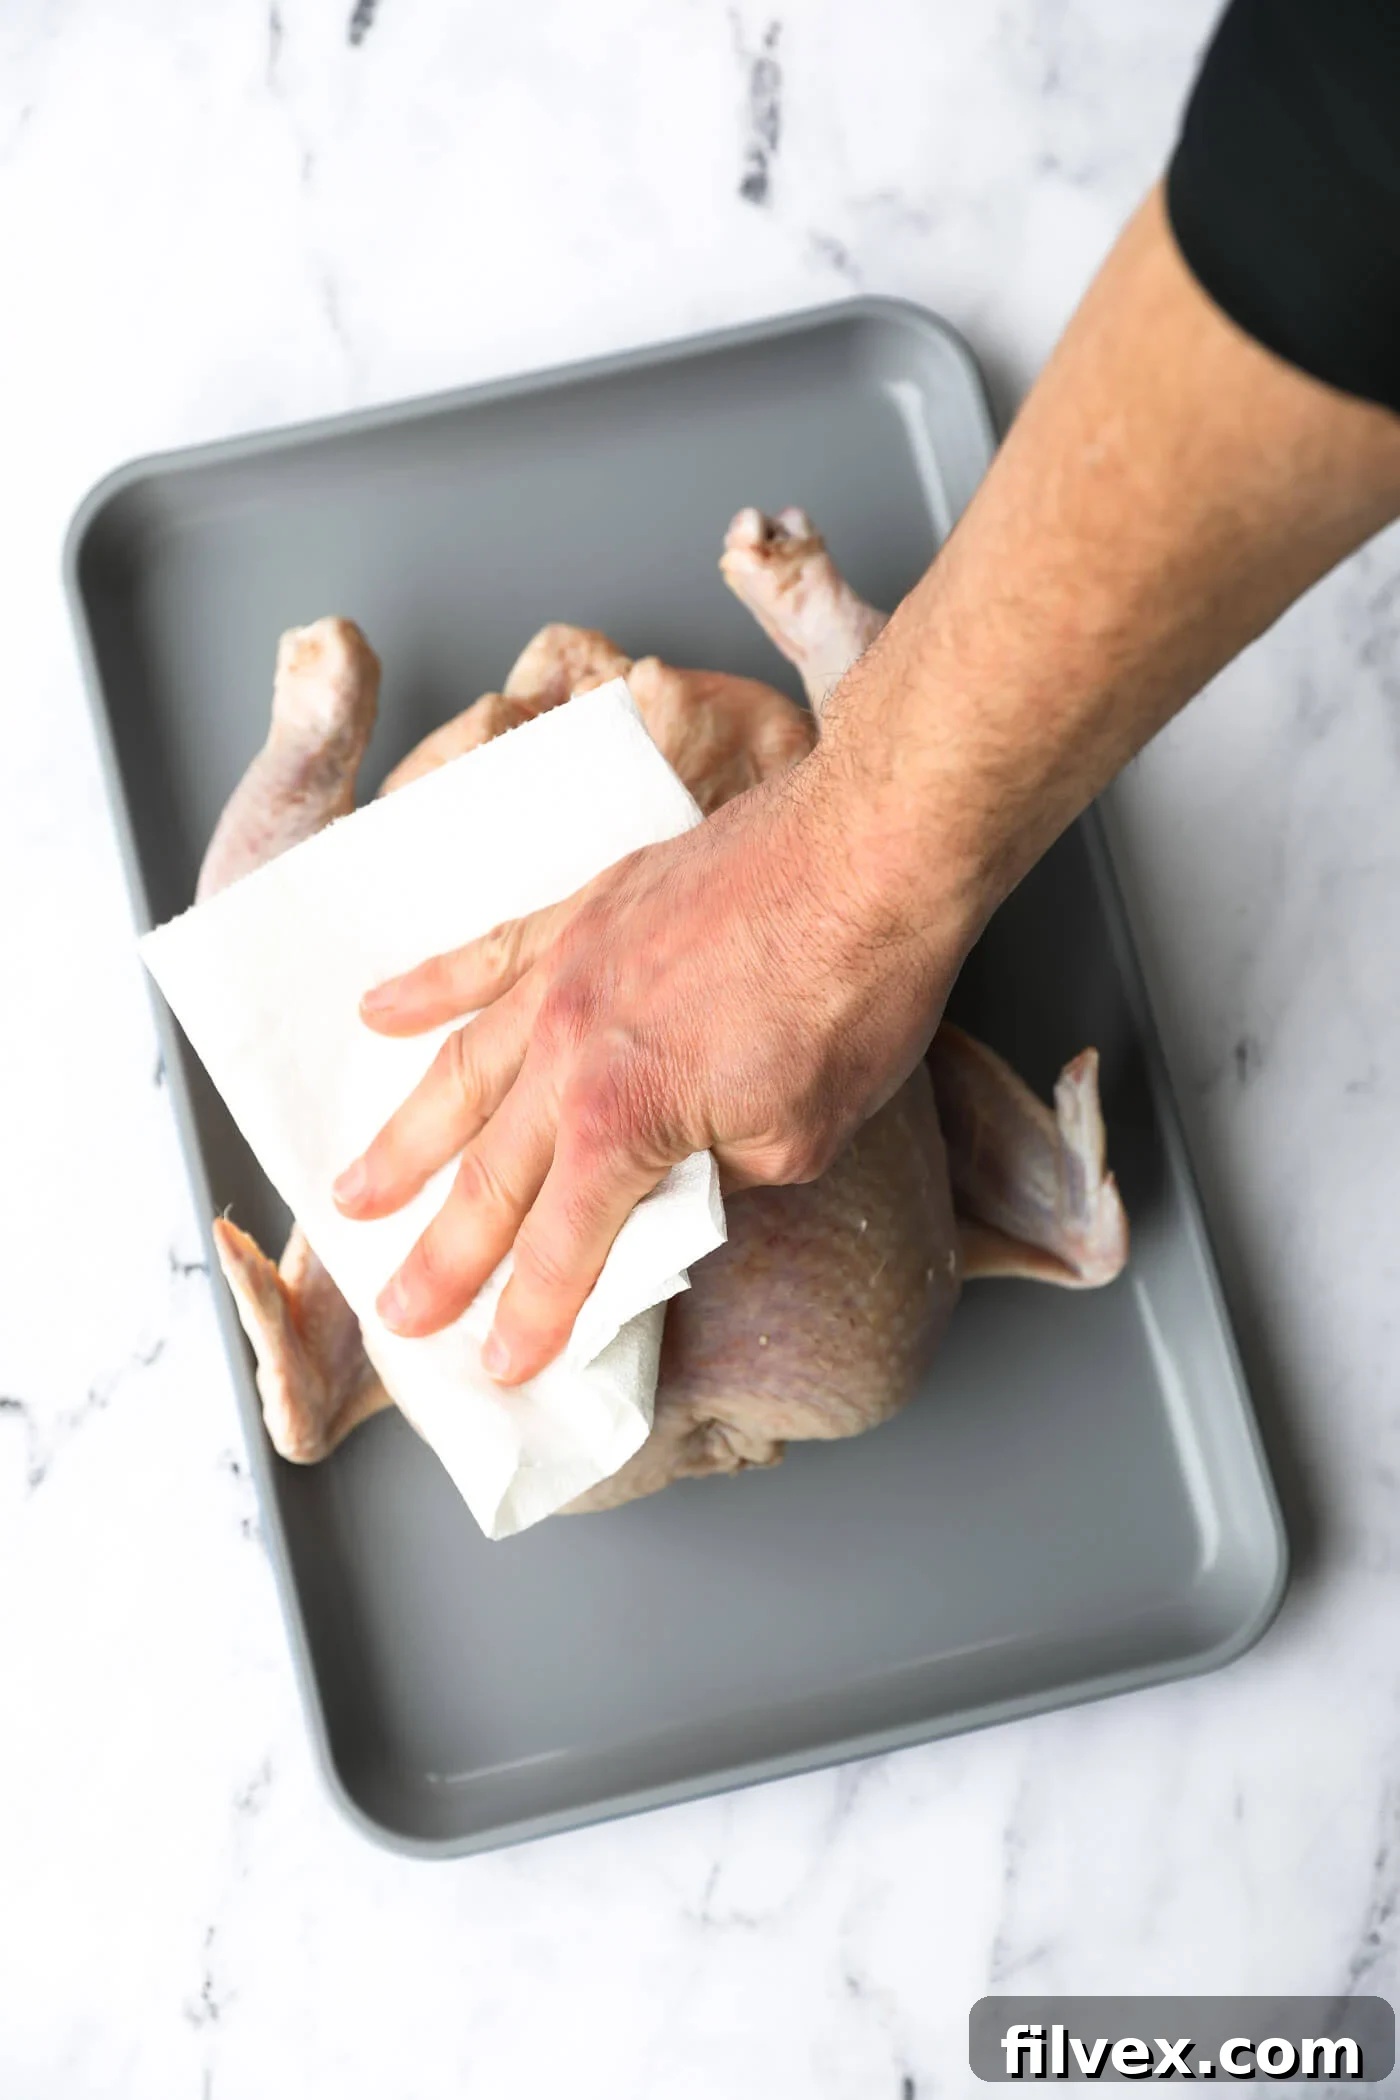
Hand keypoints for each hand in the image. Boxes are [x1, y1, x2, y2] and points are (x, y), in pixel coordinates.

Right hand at [330, 746, 966, 1383]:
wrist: (873, 850)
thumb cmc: (856, 995)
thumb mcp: (803, 1138)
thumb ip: (720, 1175)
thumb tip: (680, 1181)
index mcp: (624, 1123)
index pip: (562, 1245)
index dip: (531, 1314)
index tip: (503, 1365)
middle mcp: (571, 1053)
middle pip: (488, 1174)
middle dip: (440, 1255)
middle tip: (398, 1309)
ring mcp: (565, 975)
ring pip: (459, 1071)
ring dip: (401, 1141)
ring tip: (352, 1191)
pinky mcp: (582, 913)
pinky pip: (481, 956)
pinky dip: (424, 988)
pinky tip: (377, 1012)